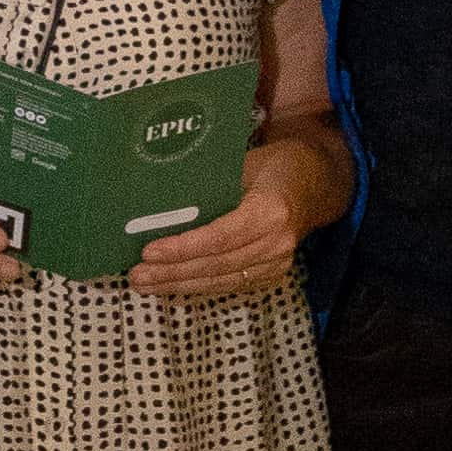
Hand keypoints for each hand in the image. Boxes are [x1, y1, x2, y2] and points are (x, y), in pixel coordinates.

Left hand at [134, 142, 316, 305]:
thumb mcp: (243, 165)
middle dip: (172, 273)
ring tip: (144, 284)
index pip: (221, 237)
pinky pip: (228, 285)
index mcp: (271, 210)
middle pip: (216, 265)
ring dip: (178, 284)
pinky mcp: (271, 275)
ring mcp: (277, 264)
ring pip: (220, 280)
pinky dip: (196, 285)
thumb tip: (159, 203)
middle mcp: (277, 243)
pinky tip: (170, 285)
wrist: (315, 184)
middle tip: (136, 275)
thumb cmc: (271, 166)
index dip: (184, 248)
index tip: (150, 251)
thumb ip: (210, 187)